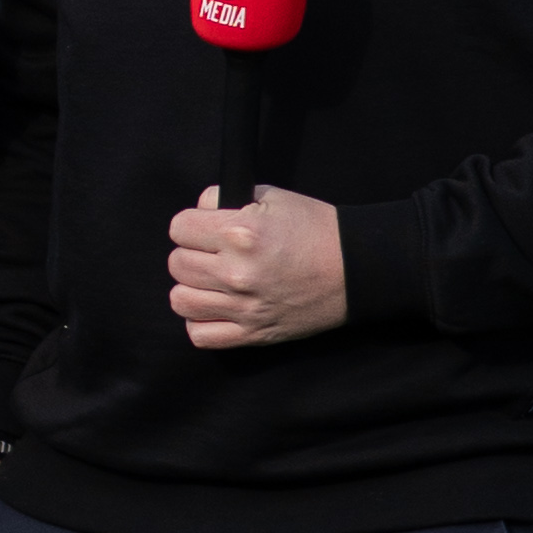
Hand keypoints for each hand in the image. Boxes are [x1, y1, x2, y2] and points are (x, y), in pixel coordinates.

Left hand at [167, 184, 349, 351]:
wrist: (355, 269)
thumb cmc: (317, 230)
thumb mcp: (274, 197)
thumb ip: (227, 199)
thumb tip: (199, 208)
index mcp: (241, 233)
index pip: (179, 227)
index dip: (190, 224)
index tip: (203, 228)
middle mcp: (237, 272)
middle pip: (177, 263)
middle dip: (191, 253)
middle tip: (211, 253)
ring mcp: (243, 307)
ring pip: (180, 300)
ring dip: (191, 287)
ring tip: (210, 281)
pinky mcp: (252, 333)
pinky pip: (200, 334)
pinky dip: (200, 322)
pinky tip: (215, 307)